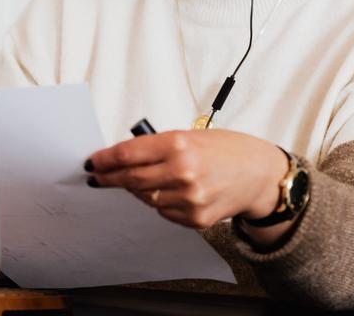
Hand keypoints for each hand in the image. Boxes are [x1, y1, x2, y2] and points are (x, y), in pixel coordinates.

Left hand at [85, 129, 287, 229]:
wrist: (260, 174)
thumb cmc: (225, 150)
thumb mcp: (190, 135)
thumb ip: (156, 146)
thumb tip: (121, 157)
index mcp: (179, 144)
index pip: (128, 154)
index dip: (105, 159)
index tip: (93, 162)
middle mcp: (183, 172)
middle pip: (130, 179)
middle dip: (110, 178)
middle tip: (98, 176)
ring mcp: (189, 198)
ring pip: (145, 198)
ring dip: (138, 190)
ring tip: (147, 180)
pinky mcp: (195, 218)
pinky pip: (163, 212)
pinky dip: (160, 202)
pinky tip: (172, 192)